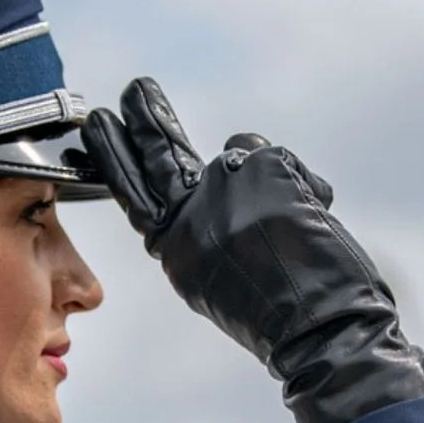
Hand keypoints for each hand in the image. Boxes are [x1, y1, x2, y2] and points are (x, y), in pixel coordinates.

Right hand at [81, 78, 423, 422]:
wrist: (322, 331)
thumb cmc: (278, 319)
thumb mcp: (216, 283)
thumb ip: (203, 236)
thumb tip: (212, 193)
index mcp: (175, 252)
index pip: (136, 197)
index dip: (117, 159)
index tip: (101, 127)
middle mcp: (189, 220)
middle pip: (157, 158)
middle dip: (146, 119)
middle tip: (135, 91)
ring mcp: (223, 191)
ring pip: (236, 153)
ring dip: (265, 176)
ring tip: (293, 216)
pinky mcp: (262, 169)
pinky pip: (280, 160)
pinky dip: (302, 185)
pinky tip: (314, 222)